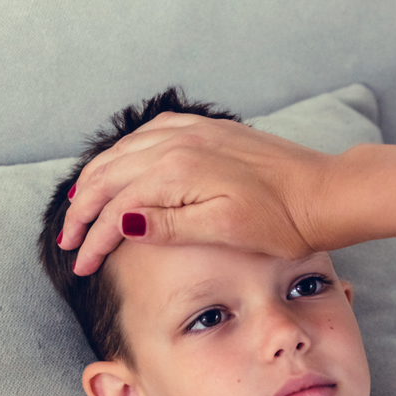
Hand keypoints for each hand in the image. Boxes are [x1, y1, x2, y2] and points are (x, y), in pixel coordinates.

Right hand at [58, 114, 335, 275]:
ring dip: (97, 179)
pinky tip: (121, 167)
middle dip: (82, 209)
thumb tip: (122, 221)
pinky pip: (148, 134)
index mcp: (177, 170)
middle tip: (69, 240)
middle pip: (109, 174)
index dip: (93, 239)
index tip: (81, 266)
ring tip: (80, 206)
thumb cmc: (282, 221)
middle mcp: (178, 142)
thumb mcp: (224, 230)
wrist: (326, 193)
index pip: (116, 207)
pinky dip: (124, 153)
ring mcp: (192, 131)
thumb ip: (169, 224)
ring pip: (123, 151)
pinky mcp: (207, 129)